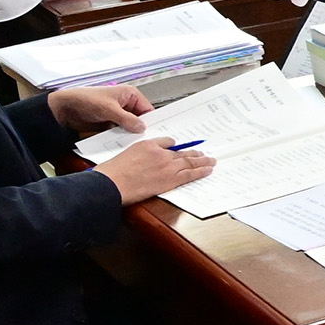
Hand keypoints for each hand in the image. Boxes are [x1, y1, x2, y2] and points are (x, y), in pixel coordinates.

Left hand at [49, 83, 152, 136]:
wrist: (65, 109)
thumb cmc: (86, 99)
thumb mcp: (109, 109)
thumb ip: (127, 119)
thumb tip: (141, 127)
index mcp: (130, 94)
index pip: (148, 109)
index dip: (152, 121)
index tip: (155, 133)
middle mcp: (126, 104)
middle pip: (141, 120)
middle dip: (141, 129)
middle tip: (145, 140)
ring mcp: (118, 115)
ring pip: (131, 128)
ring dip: (130, 135)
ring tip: (133, 143)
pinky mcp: (111, 124)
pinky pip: (120, 133)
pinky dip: (121, 138)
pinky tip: (122, 144)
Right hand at [97, 138, 211, 206]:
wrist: (113, 182)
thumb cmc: (114, 172)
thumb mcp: (125, 155)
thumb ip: (139, 154)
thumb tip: (144, 158)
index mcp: (148, 145)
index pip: (167, 142)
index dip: (175, 146)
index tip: (180, 147)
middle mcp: (160, 154)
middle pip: (182, 152)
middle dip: (194, 152)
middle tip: (204, 153)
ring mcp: (167, 166)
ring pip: (189, 161)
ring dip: (202, 161)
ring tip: (211, 160)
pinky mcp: (170, 179)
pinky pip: (190, 174)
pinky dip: (200, 171)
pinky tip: (207, 170)